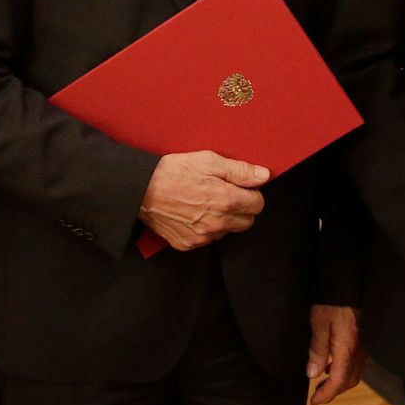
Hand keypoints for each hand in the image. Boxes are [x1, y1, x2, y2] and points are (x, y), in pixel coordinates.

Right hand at [138, 151, 268, 250]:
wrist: (141, 190)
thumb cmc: (173, 172)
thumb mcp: (209, 161)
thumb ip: (240, 170)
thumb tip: (263, 176)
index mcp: (226, 201)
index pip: (258, 204)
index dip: (251, 193)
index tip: (241, 187)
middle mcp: (216, 223)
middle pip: (247, 222)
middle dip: (241, 208)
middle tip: (224, 194)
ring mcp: (202, 236)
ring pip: (227, 231)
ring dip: (223, 219)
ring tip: (205, 202)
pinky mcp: (187, 243)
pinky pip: (207, 239)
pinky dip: (204, 229)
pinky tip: (193, 213)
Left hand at [306, 304, 363, 404]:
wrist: (349, 283)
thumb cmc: (333, 301)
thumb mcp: (319, 324)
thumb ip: (317, 350)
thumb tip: (313, 374)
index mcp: (347, 349)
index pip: (339, 380)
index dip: (327, 394)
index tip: (315, 401)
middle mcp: (358, 350)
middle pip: (349, 380)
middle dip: (334, 392)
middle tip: (317, 396)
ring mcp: (363, 345)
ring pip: (355, 373)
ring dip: (340, 382)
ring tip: (322, 383)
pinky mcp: (362, 339)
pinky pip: (357, 362)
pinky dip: (345, 370)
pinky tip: (332, 366)